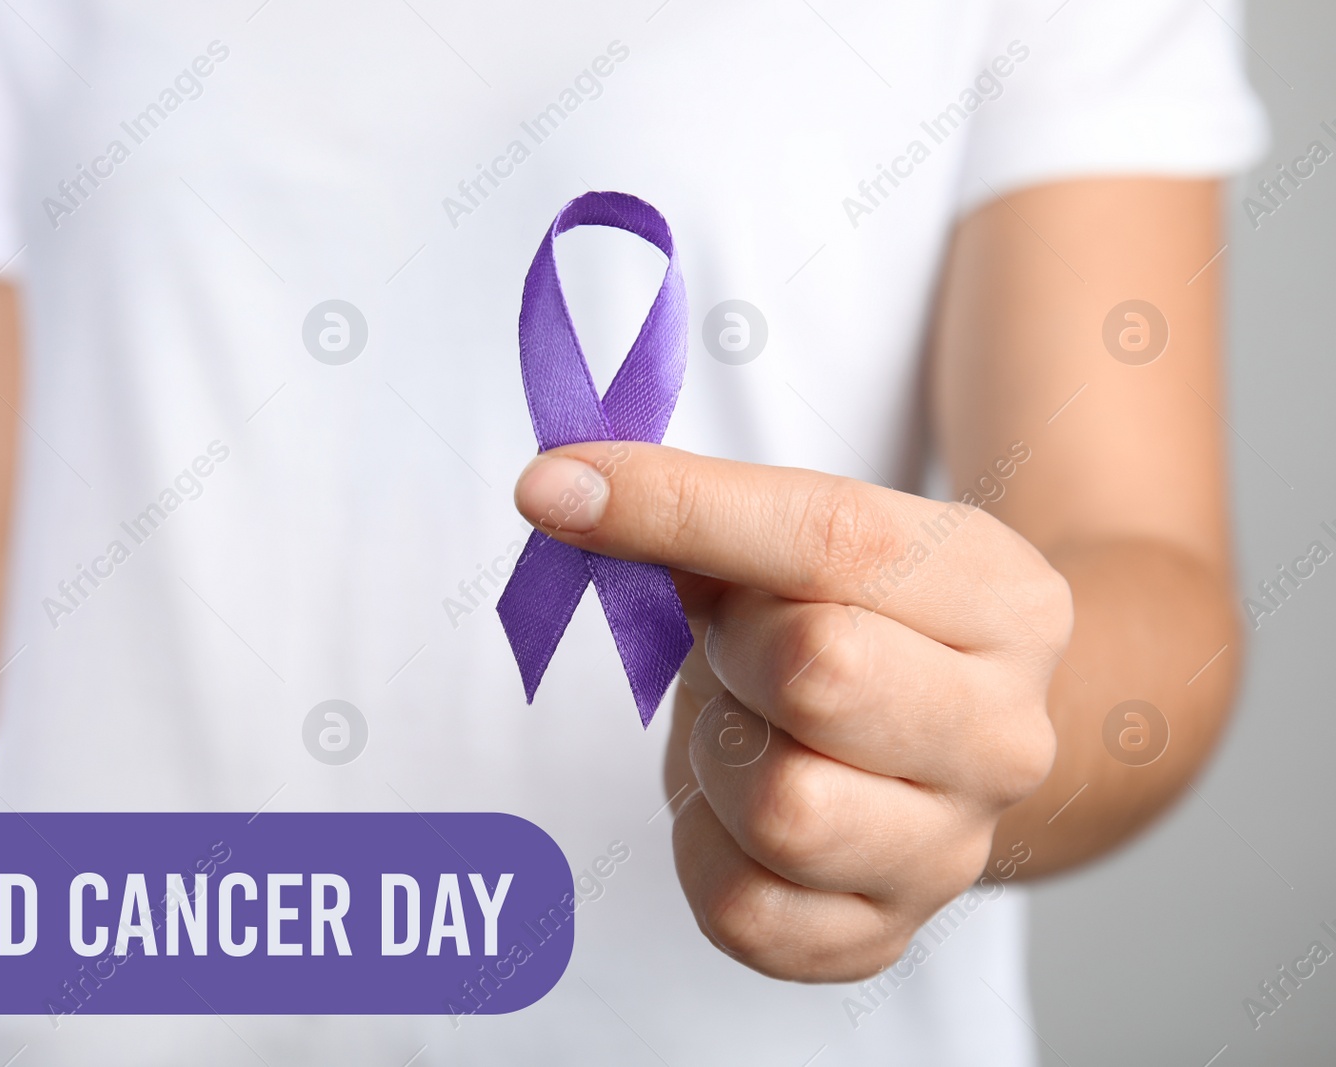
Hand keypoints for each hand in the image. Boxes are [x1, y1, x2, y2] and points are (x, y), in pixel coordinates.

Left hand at [513, 442, 1069, 980]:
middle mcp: (1006, 737)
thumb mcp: (802, 545)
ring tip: (744, 728)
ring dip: (719, 754)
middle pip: (821, 676)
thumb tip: (560, 491)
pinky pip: (743, 908)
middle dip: (737, 648)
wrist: (920, 745)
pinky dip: (702, 847)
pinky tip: (730, 805)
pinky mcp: (879, 938)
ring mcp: (952, 852)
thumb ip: (698, 509)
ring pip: (785, 809)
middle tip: (737, 646)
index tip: (553, 490)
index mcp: (1005, 602)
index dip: (677, 508)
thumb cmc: (848, 625)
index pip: (832, 538)